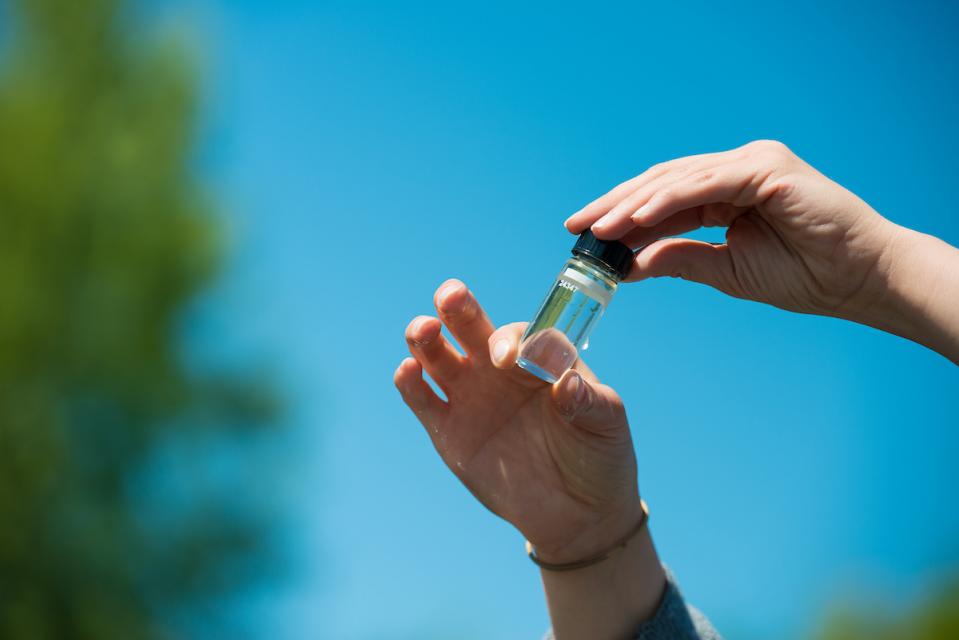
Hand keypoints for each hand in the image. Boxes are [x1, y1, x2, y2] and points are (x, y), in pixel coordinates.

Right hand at [393, 279, 642, 562]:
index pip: (517, 334)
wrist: (578, 512)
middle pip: (469, 326)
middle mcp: (498, 368)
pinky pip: (422, 400)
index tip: (511, 358)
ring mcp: (470, 396)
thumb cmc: (598, 454)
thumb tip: (566, 383)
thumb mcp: (606, 423)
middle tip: (451, 296)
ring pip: (437, 354)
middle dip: (458, 307)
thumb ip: (587, 400)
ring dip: (424, 336)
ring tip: (424, 329)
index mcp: (537, 357)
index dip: (510, 339)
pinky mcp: (448, 430)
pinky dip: (410, 383)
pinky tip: (409, 371)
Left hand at [566, 139, 898, 322]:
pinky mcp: (766, 167)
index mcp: (727, 190)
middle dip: (615, 205)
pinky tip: (635, 220)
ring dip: (632, 206)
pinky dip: (667, 201)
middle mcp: (736, 168)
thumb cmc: (804, 275)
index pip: (662, 197)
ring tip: (596, 230)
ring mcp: (751, 162)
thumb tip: (629, 264)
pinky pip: (705, 184)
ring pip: (677, 180)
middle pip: (661, 182)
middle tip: (575, 226)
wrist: (859, 281)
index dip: (621, 215)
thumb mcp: (724, 269)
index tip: (583, 235)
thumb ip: (678, 258)